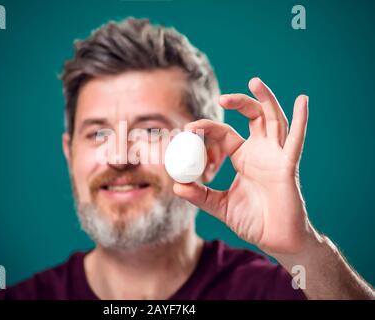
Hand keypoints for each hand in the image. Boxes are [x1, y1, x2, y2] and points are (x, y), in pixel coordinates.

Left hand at [174, 77, 317, 254]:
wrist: (275, 240)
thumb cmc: (252, 221)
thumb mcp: (219, 206)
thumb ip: (199, 195)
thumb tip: (176, 185)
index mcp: (244, 157)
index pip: (225, 132)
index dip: (207, 128)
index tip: (188, 129)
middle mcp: (261, 152)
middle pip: (252, 117)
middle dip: (238, 103)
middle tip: (220, 99)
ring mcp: (276, 156)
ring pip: (274, 120)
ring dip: (266, 99)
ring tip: (255, 81)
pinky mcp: (288, 166)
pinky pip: (295, 141)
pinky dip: (301, 120)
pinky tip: (302, 100)